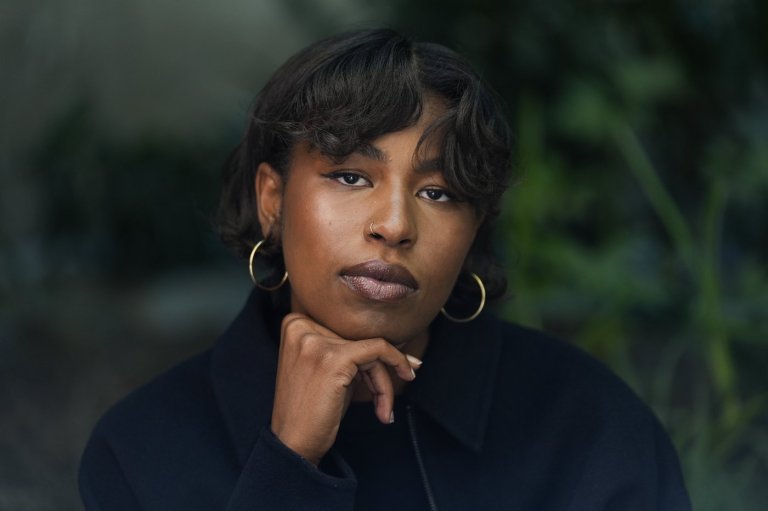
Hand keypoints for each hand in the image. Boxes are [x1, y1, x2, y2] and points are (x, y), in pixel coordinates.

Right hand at [270, 313, 420, 465]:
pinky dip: (394, 367)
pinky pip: (378, 350)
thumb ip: (346, 349)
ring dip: (384, 381)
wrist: (292, 444)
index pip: (345, 329)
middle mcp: (301, 326)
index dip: (369, 350)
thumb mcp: (325, 369)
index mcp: (295, 324)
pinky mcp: (334, 358)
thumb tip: (394, 340)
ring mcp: (315, 341)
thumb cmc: (311, 411)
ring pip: (371, 347)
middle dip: (379, 370)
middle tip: (386, 397)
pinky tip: (387, 404)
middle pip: (358, 338)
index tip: (398, 363)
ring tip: (383, 409)